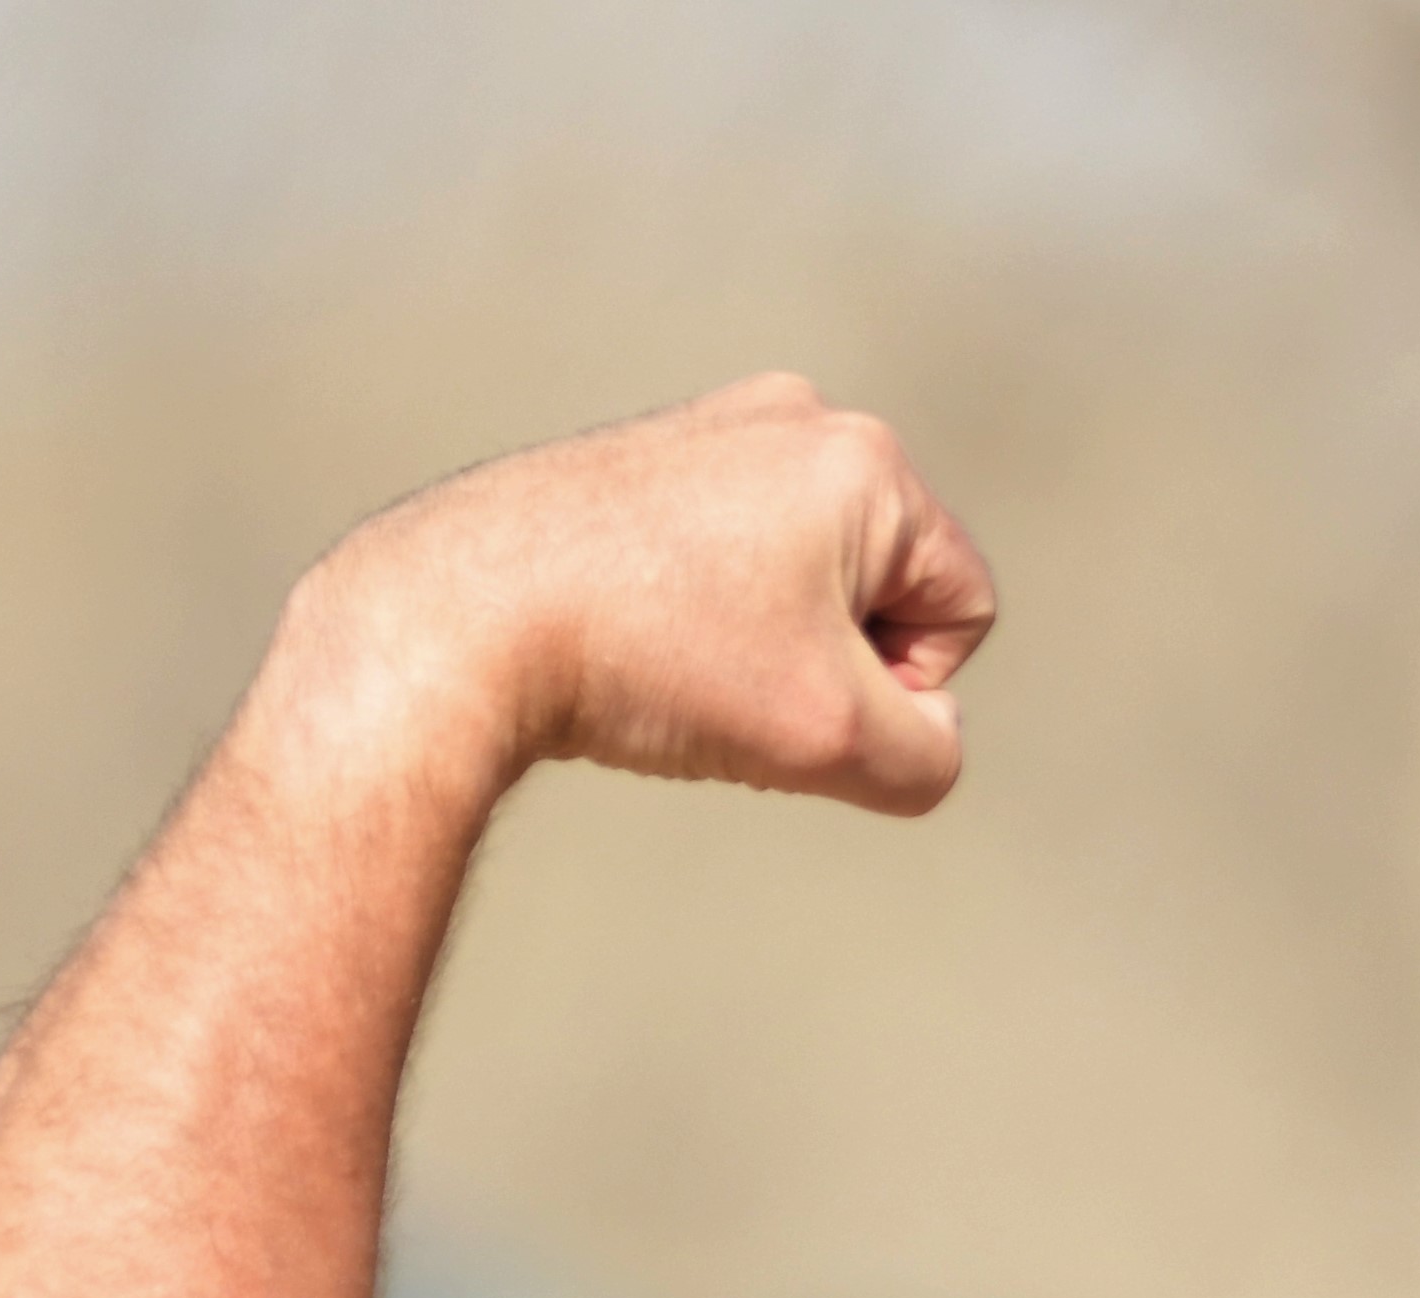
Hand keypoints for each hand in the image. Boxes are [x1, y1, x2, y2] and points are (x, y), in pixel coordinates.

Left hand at [270, 375, 996, 815]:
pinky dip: (701, 625)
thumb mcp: (838, 745)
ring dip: (767, 653)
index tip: (799, 703)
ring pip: (803, 586)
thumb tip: (921, 731)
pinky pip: (727, 569)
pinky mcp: (640, 461)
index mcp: (865, 460)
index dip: (903, 692)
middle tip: (734, 690)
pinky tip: (633, 646)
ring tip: (676, 668)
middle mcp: (796, 418)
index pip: (962, 613)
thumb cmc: (655, 666)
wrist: (457, 622)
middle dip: (831, 665)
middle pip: (883, 592)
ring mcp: (711, 429)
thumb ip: (931, 756)